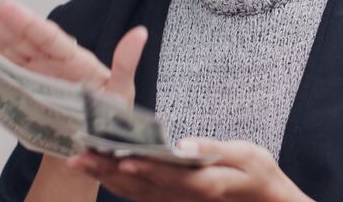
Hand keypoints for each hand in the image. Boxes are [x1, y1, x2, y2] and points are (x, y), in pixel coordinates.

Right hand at [0, 0, 147, 105]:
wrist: (89, 145)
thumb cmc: (110, 116)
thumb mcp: (120, 93)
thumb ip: (125, 64)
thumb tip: (141, 33)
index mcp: (73, 60)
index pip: (49, 38)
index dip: (28, 23)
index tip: (8, 6)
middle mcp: (49, 61)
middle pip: (22, 36)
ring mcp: (32, 70)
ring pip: (6, 45)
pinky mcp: (17, 83)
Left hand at [66, 139, 312, 201]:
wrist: (262, 200)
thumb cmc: (257, 173)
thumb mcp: (247, 155)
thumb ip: (215, 150)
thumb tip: (184, 145)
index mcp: (205, 185)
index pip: (169, 177)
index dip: (145, 168)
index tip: (122, 158)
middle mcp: (184, 197)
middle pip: (142, 185)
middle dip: (110, 170)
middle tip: (82, 154)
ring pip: (134, 192)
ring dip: (105, 176)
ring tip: (80, 159)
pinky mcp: (170, 200)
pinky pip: (138, 194)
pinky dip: (115, 183)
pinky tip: (99, 169)